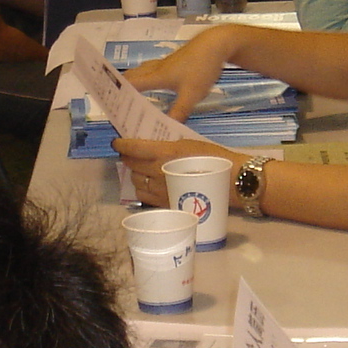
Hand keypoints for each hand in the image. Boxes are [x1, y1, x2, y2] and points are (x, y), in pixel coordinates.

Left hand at [116, 136, 240, 204]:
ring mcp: (161, 190)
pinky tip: (148, 186)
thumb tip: (153, 147)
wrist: (231, 183)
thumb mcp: (190, 144)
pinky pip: (144, 196)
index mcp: (165, 153)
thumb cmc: (214, 158)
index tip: (116, 143)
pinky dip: (142, 189)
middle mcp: (159, 171)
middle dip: (128, 158)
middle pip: (132, 165)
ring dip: (135, 174)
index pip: (134, 148)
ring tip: (140, 171)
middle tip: (128, 155)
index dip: (122, 145)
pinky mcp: (166, 204)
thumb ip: (169, 146)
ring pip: (136, 181)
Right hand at [122, 26, 243, 119]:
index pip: (130, 84)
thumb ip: (180, 112)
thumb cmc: (202, 67)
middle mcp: (157, 68)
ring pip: (141, 71)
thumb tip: (166, 131)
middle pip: (132, 76)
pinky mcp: (173, 62)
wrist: (216, 44)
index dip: (116, 92)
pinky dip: (145, 77)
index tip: (106, 102)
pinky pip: (151, 70)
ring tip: (125, 93)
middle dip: (120, 87)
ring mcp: (165, 63)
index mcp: (157, 76)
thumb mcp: (192, 94)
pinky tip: (151, 83)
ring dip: (131, 80)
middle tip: (111, 100)